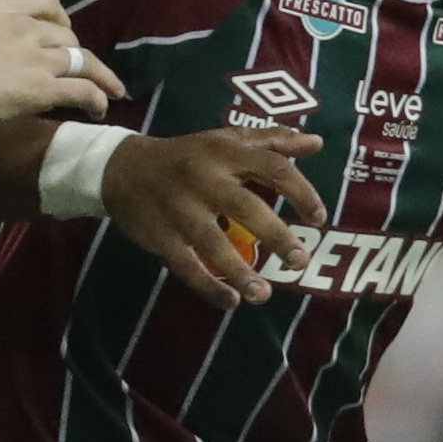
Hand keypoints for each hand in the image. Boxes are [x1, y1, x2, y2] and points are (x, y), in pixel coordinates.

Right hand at [0, 0, 126, 131]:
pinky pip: (83, 90)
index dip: (62, 19)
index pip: (46, 1)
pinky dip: (97, 99)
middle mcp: (22, 25)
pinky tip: (99, 109)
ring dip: (99, 77)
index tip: (65, 33)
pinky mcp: (41, 88)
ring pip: (84, 61)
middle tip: (79, 70)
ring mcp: (35, 56)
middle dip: (77, 53)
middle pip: (67, 36)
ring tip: (109, 91)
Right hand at [103, 126, 325, 309]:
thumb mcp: (227, 140)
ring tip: (264, 294)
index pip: (272, 167)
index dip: (301, 191)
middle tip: (300, 260)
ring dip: (240, 272)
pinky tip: (232, 301)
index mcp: (226, 153)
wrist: (123, 168)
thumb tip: (317, 142)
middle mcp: (204, 179)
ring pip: (213, 243)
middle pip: (245, 207)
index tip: (319, 218)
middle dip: (276, 235)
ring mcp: (180, 210)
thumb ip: (273, 141)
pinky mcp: (161, 236)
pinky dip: (208, 286)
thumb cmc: (188, 155)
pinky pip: (186, 266)